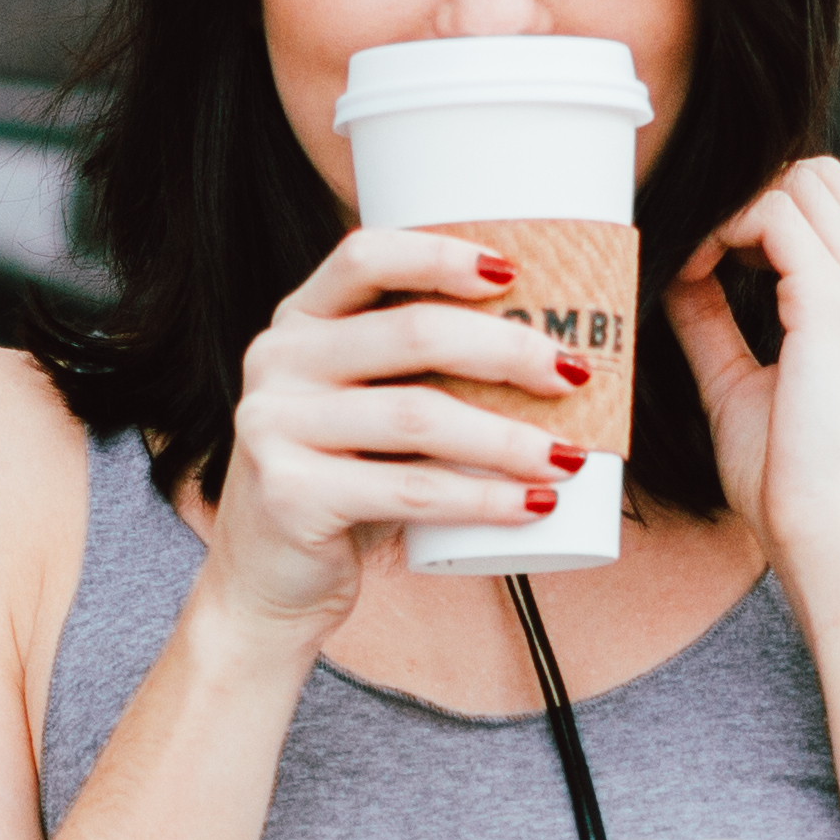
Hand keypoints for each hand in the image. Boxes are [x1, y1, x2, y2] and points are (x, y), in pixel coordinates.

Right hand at [196, 226, 597, 655]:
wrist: (267, 585)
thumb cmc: (343, 487)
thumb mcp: (367, 412)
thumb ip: (420, 376)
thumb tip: (556, 362)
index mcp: (299, 322)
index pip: (365, 257)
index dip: (441, 255)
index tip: (515, 272)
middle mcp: (277, 361)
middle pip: (411, 334)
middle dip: (507, 351)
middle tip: (572, 376)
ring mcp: (275, 426)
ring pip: (418, 416)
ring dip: (507, 437)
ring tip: (568, 456)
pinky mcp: (290, 494)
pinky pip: (409, 489)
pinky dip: (482, 497)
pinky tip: (532, 504)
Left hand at [667, 156, 839, 598]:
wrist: (837, 541)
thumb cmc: (796, 486)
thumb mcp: (745, 386)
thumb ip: (716, 322)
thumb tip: (677, 270)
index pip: (830, 206)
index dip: (761, 215)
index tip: (706, 264)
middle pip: (818, 177)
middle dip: (749, 200)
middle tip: (698, 259)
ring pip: (797, 182)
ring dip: (732, 212)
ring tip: (693, 267)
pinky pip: (772, 214)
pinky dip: (722, 229)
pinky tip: (693, 273)